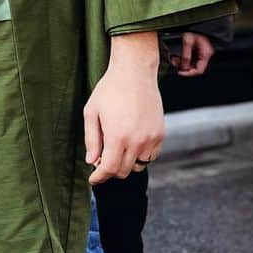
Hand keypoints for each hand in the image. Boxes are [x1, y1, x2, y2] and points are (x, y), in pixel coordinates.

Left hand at [85, 32, 163, 184]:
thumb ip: (91, 139)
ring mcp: (151, 138)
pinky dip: (141, 156)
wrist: (135, 72)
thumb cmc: (109, 90)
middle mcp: (136, 141)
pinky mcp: (160, 134)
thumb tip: (92, 161)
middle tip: (101, 160)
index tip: (93, 180)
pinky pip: (151, 156)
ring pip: (139, 165)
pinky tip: (131, 145)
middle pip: (123, 171)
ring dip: (126, 163)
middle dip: (110, 170)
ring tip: (116, 150)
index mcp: (116, 136)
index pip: (109, 169)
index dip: (99, 177)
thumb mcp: (92, 112)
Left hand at [169, 31, 214, 77]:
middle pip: (195, 67)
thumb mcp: (188, 41)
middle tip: (175, 64)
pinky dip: (184, 58)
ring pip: (192, 63)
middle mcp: (205, 54)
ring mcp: (202, 52)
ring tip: (174, 59)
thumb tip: (183, 66)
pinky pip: (191, 57)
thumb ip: (186, 55)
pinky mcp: (198, 49)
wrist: (197, 22)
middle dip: (184, 67)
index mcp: (206, 54)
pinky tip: (178, 56)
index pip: (199, 70)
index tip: (179, 72)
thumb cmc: (194, 28)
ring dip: (183, 63)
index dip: (189, 73)